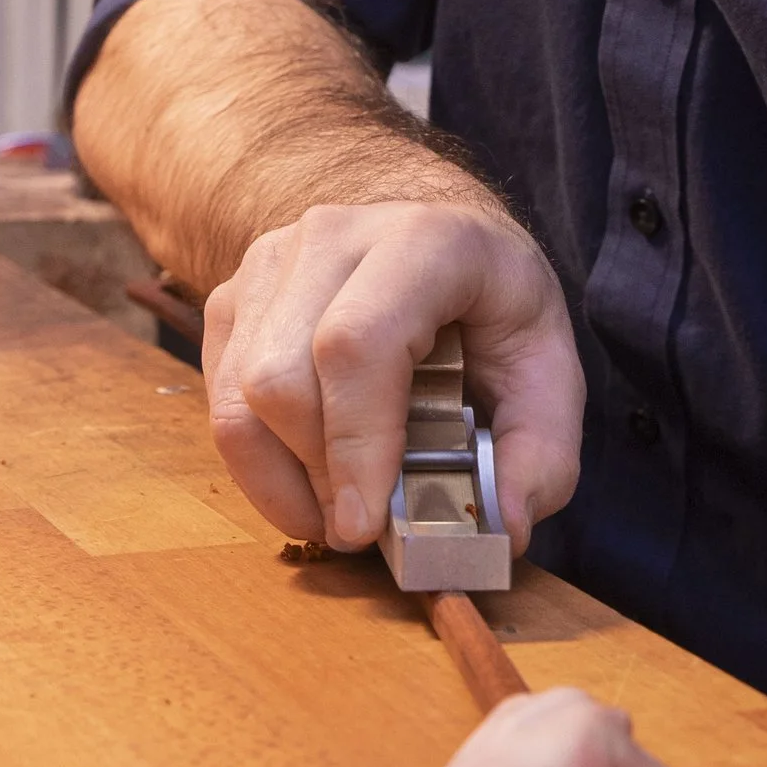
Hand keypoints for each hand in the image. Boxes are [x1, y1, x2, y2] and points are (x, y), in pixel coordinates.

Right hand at [202, 197, 582, 554]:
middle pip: (280, 378)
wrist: (434, 242)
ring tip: (333, 510)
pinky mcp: (234, 295)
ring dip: (278, 479)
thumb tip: (500, 531)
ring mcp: (272, 260)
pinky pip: (216, 398)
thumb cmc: (492, 312)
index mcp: (426, 241)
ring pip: (235, 395)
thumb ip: (541, 458)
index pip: (356, 344)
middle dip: (315, 477)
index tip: (364, 527)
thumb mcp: (550, 376)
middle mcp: (335, 235)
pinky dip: (256, 460)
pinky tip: (308, 474)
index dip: (354, 444)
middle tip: (359, 529)